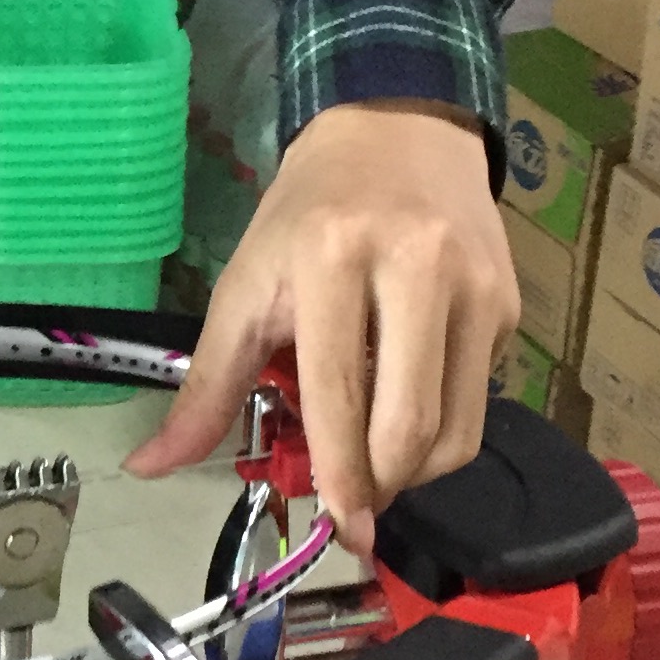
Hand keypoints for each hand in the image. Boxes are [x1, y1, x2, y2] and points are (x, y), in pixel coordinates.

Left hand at [125, 101, 520, 555]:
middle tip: (353, 505)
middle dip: (379, 486)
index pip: (340, 392)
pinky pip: (478, 399)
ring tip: (372, 461)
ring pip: (457, 429)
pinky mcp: (508, 305)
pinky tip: (402, 402)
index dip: (342, 474)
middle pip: (410, 425)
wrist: (397, 130)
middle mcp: (418, 267)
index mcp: (335, 257)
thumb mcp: (244, 286)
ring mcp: (475, 288)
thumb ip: (206, 385)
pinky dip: (438, 428)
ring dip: (413, 471)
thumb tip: (150, 466)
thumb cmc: (306, 214)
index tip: (341, 528)